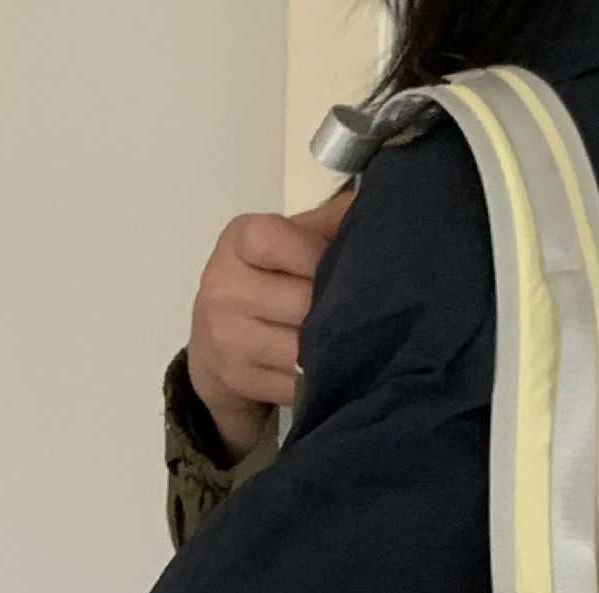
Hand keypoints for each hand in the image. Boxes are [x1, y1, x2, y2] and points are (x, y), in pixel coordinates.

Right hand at [187, 193, 352, 461]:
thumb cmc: (263, 283)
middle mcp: (224, 288)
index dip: (315, 255)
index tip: (343, 268)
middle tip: (368, 314)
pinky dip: (322, 380)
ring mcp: (228, 338)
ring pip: (301, 347)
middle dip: (338, 310)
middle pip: (300, 302)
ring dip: (335, 350)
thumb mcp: (285, 244)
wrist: (214, 347)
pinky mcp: (237, 378)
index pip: (273, 241)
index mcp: (237, 242)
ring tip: (359, 344)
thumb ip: (326, 225)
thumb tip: (385, 205)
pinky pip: (294, 382)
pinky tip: (336, 371)